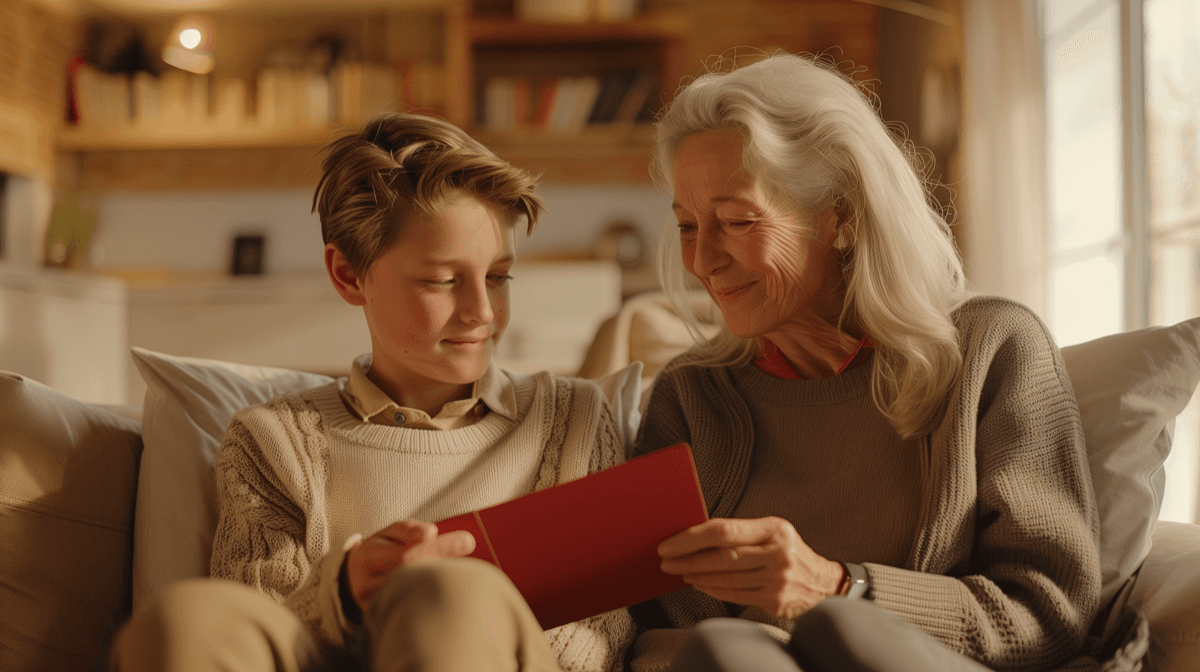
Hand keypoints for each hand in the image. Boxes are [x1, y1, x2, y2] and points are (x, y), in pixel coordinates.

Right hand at [345, 520, 475, 608]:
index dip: (439, 548)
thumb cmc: (381, 549)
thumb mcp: (392, 532)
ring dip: (441, 580)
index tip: (468, 540)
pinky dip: (433, 597)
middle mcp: (366, 586)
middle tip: (470, 548)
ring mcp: (374, 607)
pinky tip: (448, 588)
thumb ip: (410, 530)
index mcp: (367, 558)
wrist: (356, 577)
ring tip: (460, 568)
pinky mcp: (382, 620)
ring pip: (416, 596)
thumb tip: (431, 534)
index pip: (408, 555)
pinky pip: (413, 610)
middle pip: (414, 577)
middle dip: (446, 562)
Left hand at [658, 517, 844, 618]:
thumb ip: (742, 532)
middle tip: (666, 560)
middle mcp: (778, 553)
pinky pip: (734, 594)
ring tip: (679, 571)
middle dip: (687, 559)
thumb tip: (696, 534)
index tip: (670, 543)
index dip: (692, 537)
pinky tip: (699, 584)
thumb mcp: (773, 532)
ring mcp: (777, 579)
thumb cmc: (790, 552)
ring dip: (696, 575)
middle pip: (721, 556)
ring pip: (726, 578)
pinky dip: (712, 589)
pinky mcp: (774, 600)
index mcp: (774, 529)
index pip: (724, 530)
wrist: (824, 583)